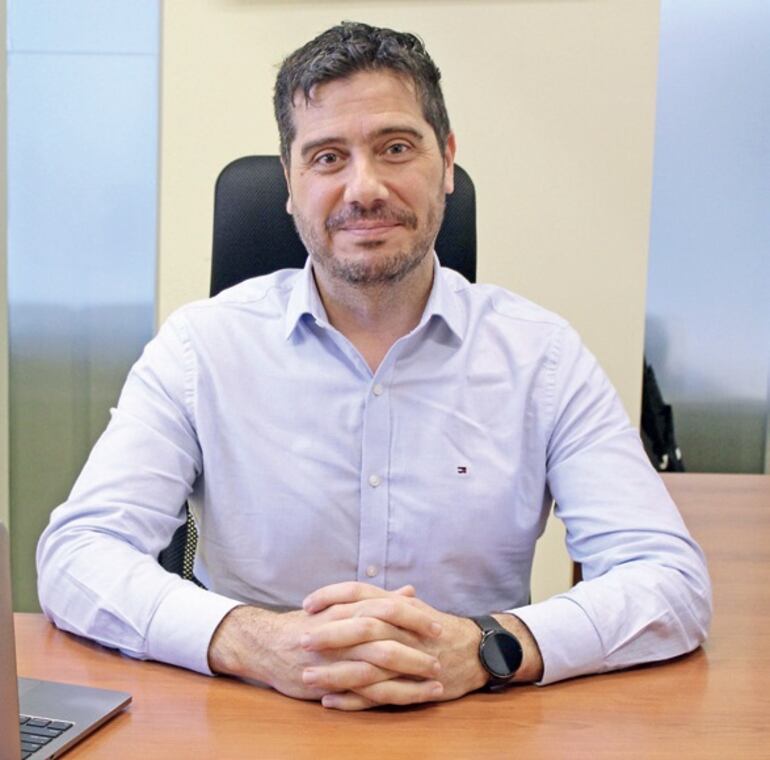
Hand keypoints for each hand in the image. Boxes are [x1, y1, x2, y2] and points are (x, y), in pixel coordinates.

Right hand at [207, 585, 443, 702]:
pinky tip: (412, 699)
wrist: (267, 644)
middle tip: (441, 655)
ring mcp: (335, 657)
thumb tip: (409, 590)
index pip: (387, 607)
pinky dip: (390, 695)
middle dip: (417, 647)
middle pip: (386, 636)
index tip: (438, 624)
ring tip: (436, 681)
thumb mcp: (342, 605)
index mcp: (348, 607)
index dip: (414, 616)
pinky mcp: (329, 682)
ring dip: (410, 674)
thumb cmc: (310, 623)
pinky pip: (365, 692)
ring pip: (378, 665)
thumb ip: (378, 599)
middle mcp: (342, 630)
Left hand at [302, 583, 542, 709]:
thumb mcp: (409, 607)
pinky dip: (353, 699)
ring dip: (335, 671)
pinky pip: (379, 694)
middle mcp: (401, 628)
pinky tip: (330, 700)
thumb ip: (379, 601)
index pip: (359, 592)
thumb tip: (346, 597)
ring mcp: (407, 658)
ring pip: (367, 664)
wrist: (476, 651)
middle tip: (300, 640)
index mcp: (397, 604)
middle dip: (329, 634)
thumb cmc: (436, 627)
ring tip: (307, 676)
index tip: (306, 604)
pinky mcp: (412, 685)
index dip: (331, 596)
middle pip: (361, 626)